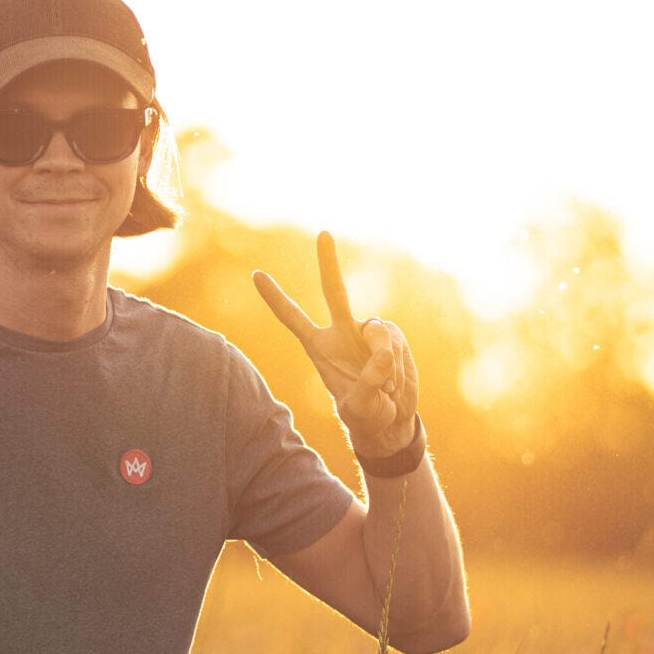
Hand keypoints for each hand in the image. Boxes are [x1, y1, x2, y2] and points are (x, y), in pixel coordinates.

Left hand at [254, 234, 418, 460]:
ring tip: (383, 389)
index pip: (293, 318)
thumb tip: (382, 355)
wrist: (391, 420)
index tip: (256, 274)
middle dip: (328, 263)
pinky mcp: (392, 337)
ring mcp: (368, 332)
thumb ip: (368, 384)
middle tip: (323, 233)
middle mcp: (342, 331)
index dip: (276, 298)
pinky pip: (395, 345)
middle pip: (335, 291)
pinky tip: (395, 383)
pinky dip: (397, 367)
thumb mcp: (360, 409)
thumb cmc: (366, 415)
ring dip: (385, 364)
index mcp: (320, 347)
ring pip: (378, 334)